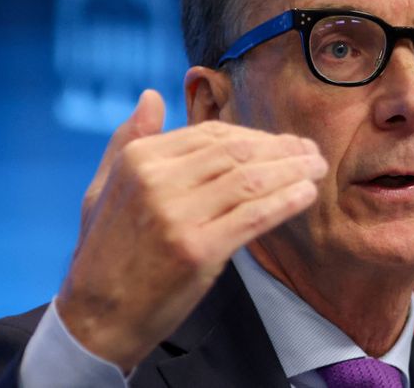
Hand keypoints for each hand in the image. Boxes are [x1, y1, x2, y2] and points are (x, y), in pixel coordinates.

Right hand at [56, 90, 326, 370]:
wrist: (96, 318)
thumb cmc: (106, 252)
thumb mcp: (103, 187)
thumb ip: (130, 139)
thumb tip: (151, 95)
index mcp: (139, 159)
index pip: (211, 135)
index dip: (254, 136)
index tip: (281, 143)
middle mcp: (157, 181)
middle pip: (237, 153)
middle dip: (281, 150)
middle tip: (311, 151)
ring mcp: (178, 215)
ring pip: (251, 180)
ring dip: (292, 171)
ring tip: (317, 168)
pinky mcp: (198, 250)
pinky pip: (254, 216)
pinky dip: (286, 202)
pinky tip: (306, 195)